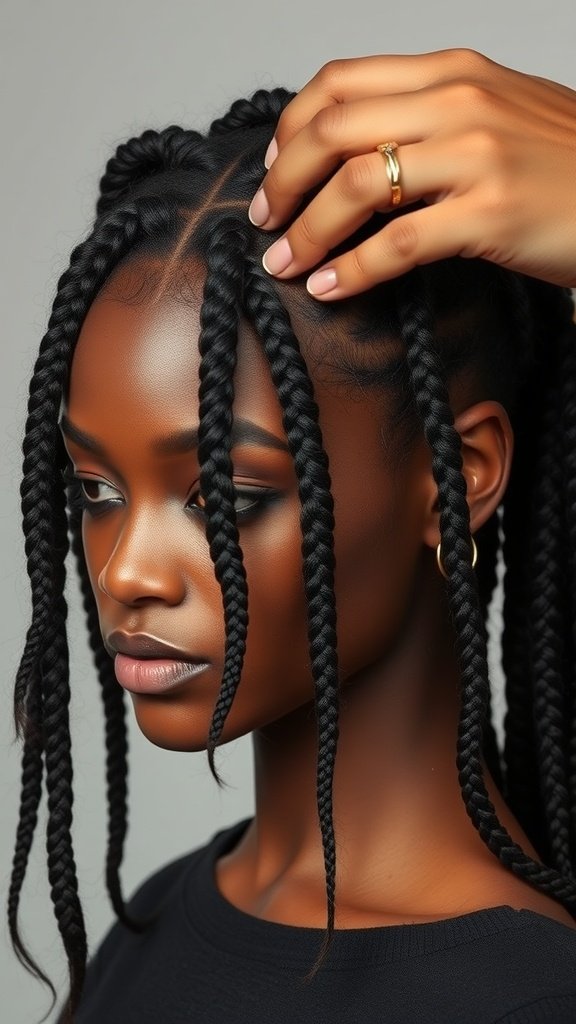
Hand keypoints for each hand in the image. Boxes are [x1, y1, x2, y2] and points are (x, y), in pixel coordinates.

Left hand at [248, 49, 575, 297]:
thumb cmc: (566, 166)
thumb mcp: (497, 116)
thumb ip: (431, 121)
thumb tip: (360, 155)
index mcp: (453, 73)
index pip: (341, 83)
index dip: (292, 128)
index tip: (275, 168)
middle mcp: (459, 102)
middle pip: (333, 130)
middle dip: (283, 180)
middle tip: (265, 219)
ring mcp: (476, 155)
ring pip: (356, 184)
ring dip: (306, 229)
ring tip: (285, 260)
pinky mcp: (490, 212)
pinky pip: (396, 243)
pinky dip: (350, 270)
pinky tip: (328, 288)